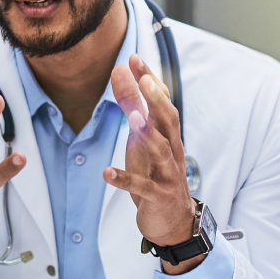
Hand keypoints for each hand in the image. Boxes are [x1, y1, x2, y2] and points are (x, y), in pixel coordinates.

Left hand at [102, 54, 201, 272]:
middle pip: (167, 120)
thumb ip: (136, 110)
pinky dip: (124, 179)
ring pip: (160, 150)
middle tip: (142, 79)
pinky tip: (106, 173)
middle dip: (155, 98)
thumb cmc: (157, 175)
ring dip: (146, 133)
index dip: (150, 80)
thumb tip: (124, 76)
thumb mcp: (146, 141)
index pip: (163, 101)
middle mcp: (172, 150)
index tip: (134, 58)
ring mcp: (167, 173)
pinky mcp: (157, 196)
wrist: (174, 220)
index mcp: (168, 135)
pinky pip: (141, 187)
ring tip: (131, 117)